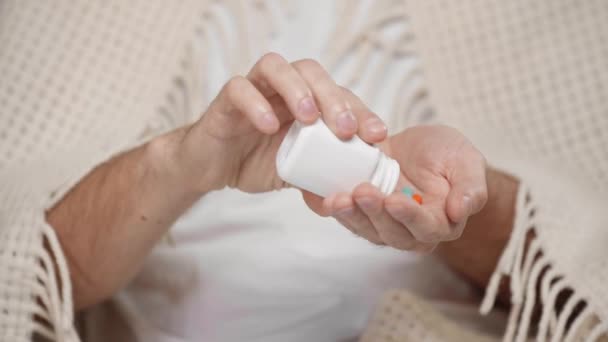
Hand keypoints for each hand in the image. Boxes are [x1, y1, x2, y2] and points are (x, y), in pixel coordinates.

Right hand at [176, 53, 388, 192]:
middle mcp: (282, 89)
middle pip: (311, 72)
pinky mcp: (226, 100)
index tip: (376, 136)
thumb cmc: (256, 162)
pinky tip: (269, 126)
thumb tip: (352, 193)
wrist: (212, 168)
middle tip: (346, 129)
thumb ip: (321, 175)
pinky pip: (239, 89)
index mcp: (305, 101)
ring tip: (308, 118)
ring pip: (276, 67)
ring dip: (297, 89)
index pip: (339, 94)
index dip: (361, 111)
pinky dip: (256, 104)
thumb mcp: (297, 172)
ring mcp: (254, 89)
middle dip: (333, 98)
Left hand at [303, 125, 487, 252]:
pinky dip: (337, 210)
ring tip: (338, 198)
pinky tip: (327, 197)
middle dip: (375, 214)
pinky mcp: (364, 215)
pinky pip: (350, 218)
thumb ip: (471, 187)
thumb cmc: (447, 155)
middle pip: (392, 233)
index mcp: (442, 223)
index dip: (409, 216)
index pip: (426, 227)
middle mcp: (412, 232)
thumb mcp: (466, 161)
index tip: (394, 200)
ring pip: (367, 230)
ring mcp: (385, 225)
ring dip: (352, 216)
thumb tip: (462, 211)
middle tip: (362, 191)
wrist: (420, 147)